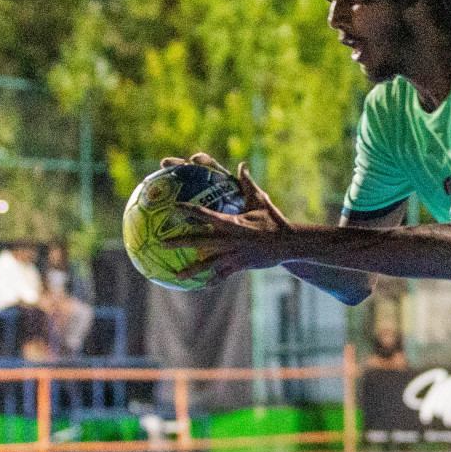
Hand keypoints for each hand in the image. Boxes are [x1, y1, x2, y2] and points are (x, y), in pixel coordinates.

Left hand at [164, 152, 295, 280]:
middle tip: (161, 242)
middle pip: (201, 241)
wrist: (289, 244)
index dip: (189, 210)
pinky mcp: (240, 265)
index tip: (173, 207)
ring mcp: (235, 255)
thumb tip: (242, 165)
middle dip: (181, 242)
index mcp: (233, 223)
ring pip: (209, 263)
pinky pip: (223, 275)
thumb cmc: (274, 220)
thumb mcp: (261, 200)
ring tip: (176, 276)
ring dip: (192, 269)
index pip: (206, 215)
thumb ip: (247, 184)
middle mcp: (230, 240)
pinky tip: (200, 286)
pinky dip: (212, 281)